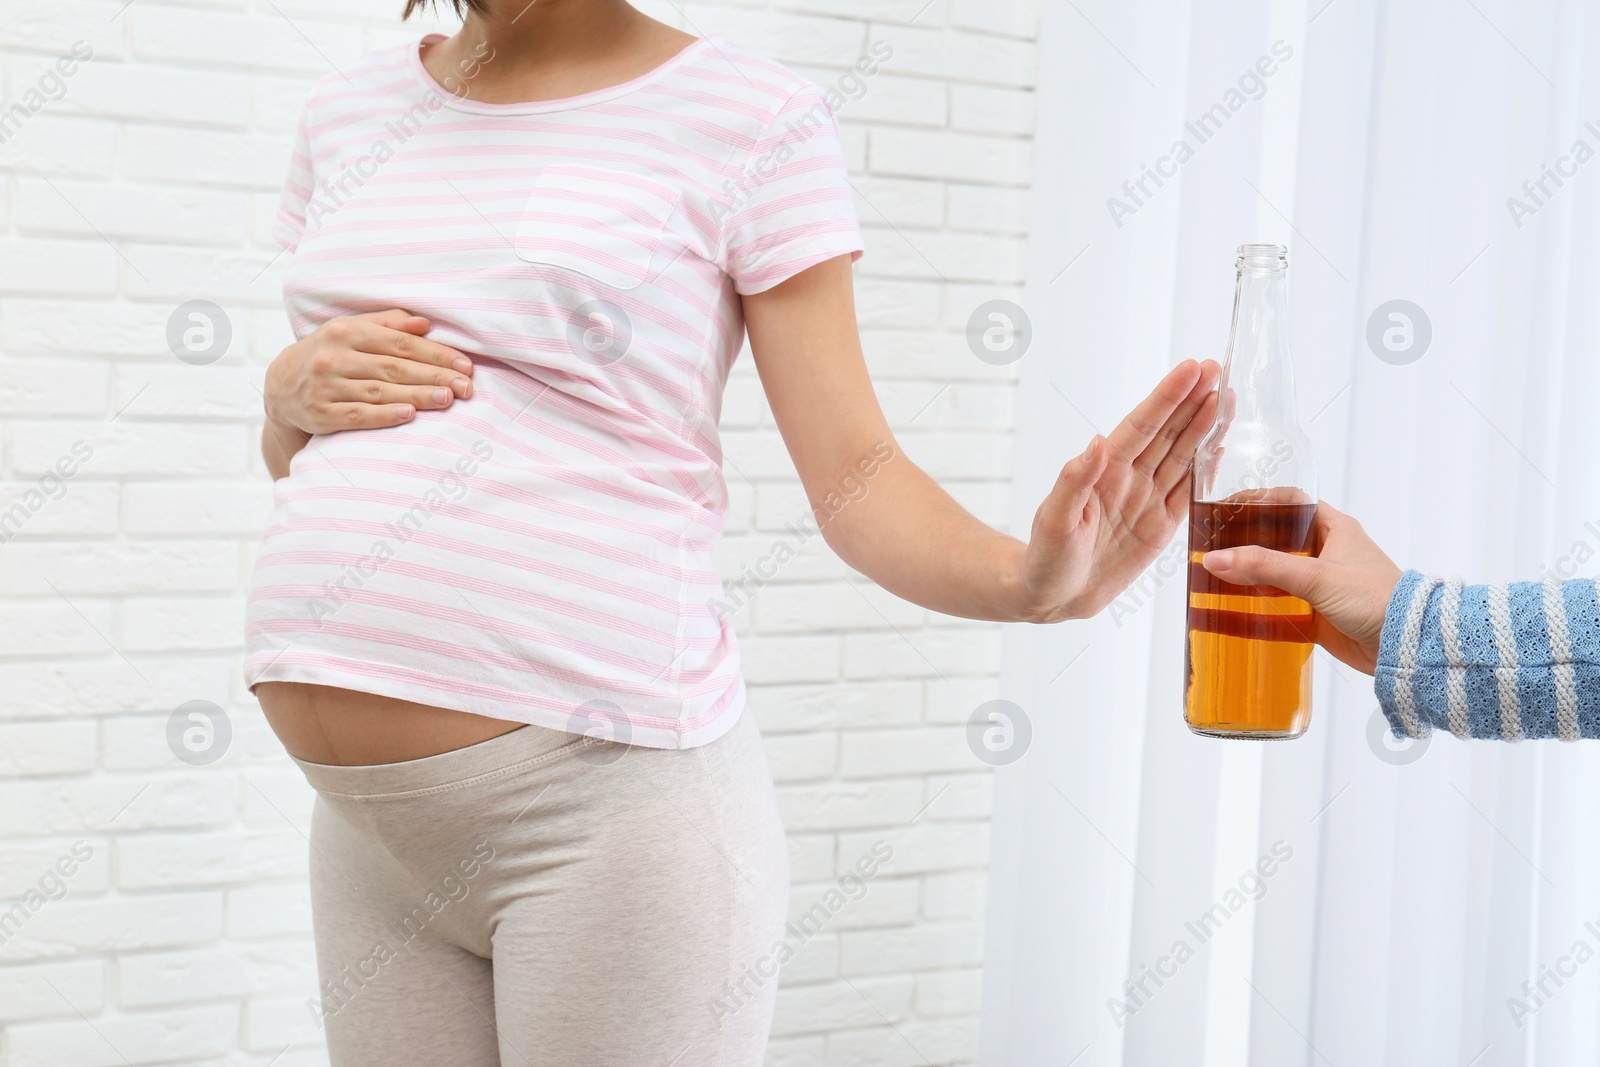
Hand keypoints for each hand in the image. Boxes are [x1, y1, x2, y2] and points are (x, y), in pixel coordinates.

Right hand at [263, 310, 473, 434]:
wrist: (280, 384)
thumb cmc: (328, 353)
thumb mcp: (351, 330)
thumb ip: (387, 324)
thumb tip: (425, 323)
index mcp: (346, 331)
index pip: (399, 343)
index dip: (435, 354)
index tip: (464, 365)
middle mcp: (333, 357)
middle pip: (393, 368)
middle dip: (434, 376)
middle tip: (466, 386)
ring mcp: (325, 387)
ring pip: (379, 391)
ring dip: (417, 396)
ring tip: (447, 399)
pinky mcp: (319, 414)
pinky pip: (357, 415)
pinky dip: (384, 415)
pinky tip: (410, 415)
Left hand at [1018, 358, 1221, 622]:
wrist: (1052, 597)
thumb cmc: (1045, 557)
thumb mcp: (1054, 520)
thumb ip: (1075, 481)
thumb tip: (1098, 440)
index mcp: (1104, 471)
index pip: (1142, 426)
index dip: (1167, 397)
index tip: (1191, 368)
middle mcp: (1129, 479)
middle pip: (1168, 433)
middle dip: (1193, 401)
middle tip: (1219, 368)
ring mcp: (1146, 501)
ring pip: (1182, 456)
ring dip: (1204, 427)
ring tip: (1226, 397)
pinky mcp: (1160, 527)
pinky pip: (1188, 492)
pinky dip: (1205, 469)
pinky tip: (1220, 446)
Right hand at [1200, 502, 1401, 673]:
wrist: (1406, 645)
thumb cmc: (1377, 599)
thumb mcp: (1317, 576)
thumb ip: (1266, 566)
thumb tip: (1217, 559)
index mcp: (1333, 528)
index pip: (1290, 502)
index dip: (1258, 501)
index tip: (1226, 507)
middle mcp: (1326, 553)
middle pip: (1276, 539)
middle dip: (1244, 543)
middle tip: (1212, 545)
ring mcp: (1321, 585)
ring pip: (1275, 575)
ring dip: (1248, 578)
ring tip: (1214, 578)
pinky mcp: (1317, 614)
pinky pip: (1279, 609)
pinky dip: (1257, 612)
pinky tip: (1233, 615)